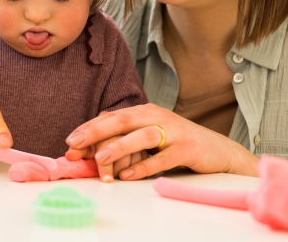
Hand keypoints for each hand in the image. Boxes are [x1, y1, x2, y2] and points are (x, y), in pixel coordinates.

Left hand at [65, 103, 258, 179]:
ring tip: (100, 158)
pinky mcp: (187, 148)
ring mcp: (173, 131)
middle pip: (122, 120)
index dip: (89, 128)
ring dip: (119, 147)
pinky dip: (144, 167)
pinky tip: (128, 175)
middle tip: (75, 144)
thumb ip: (125, 140)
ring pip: (142, 136)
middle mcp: (157, 117)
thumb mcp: (149, 137)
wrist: (217, 150)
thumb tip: (93, 150)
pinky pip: (162, 158)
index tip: (70, 142)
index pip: (112, 117)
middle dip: (96, 132)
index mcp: (145, 112)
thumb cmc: (177, 143)